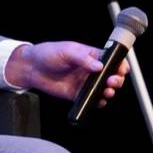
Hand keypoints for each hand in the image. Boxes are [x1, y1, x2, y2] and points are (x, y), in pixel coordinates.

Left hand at [5, 41, 124, 103]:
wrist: (31, 67)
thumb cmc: (48, 54)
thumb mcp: (66, 51)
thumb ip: (83, 58)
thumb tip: (99, 66)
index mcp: (91, 56)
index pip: (112, 60)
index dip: (120, 65)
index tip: (121, 70)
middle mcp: (91, 70)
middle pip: (112, 76)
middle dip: (117, 79)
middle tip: (112, 81)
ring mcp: (85, 82)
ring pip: (104, 89)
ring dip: (110, 91)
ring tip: (107, 91)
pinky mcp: (78, 94)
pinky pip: (93, 100)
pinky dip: (98, 102)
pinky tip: (98, 100)